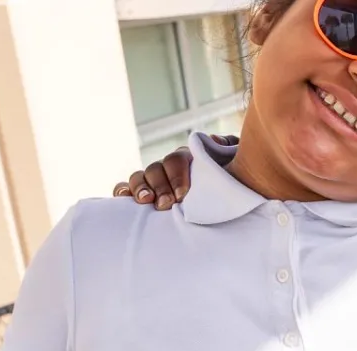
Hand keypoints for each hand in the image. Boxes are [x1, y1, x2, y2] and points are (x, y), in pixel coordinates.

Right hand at [110, 135, 233, 209]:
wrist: (232, 198)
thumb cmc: (233, 180)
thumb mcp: (235, 163)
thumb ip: (228, 147)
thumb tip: (214, 139)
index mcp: (188, 158)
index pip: (176, 160)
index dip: (177, 176)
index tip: (183, 195)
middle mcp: (168, 166)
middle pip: (156, 169)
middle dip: (160, 187)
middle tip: (166, 204)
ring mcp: (155, 179)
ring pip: (140, 177)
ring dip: (140, 188)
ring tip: (146, 201)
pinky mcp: (145, 193)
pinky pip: (126, 188)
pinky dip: (122, 191)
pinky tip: (124, 199)